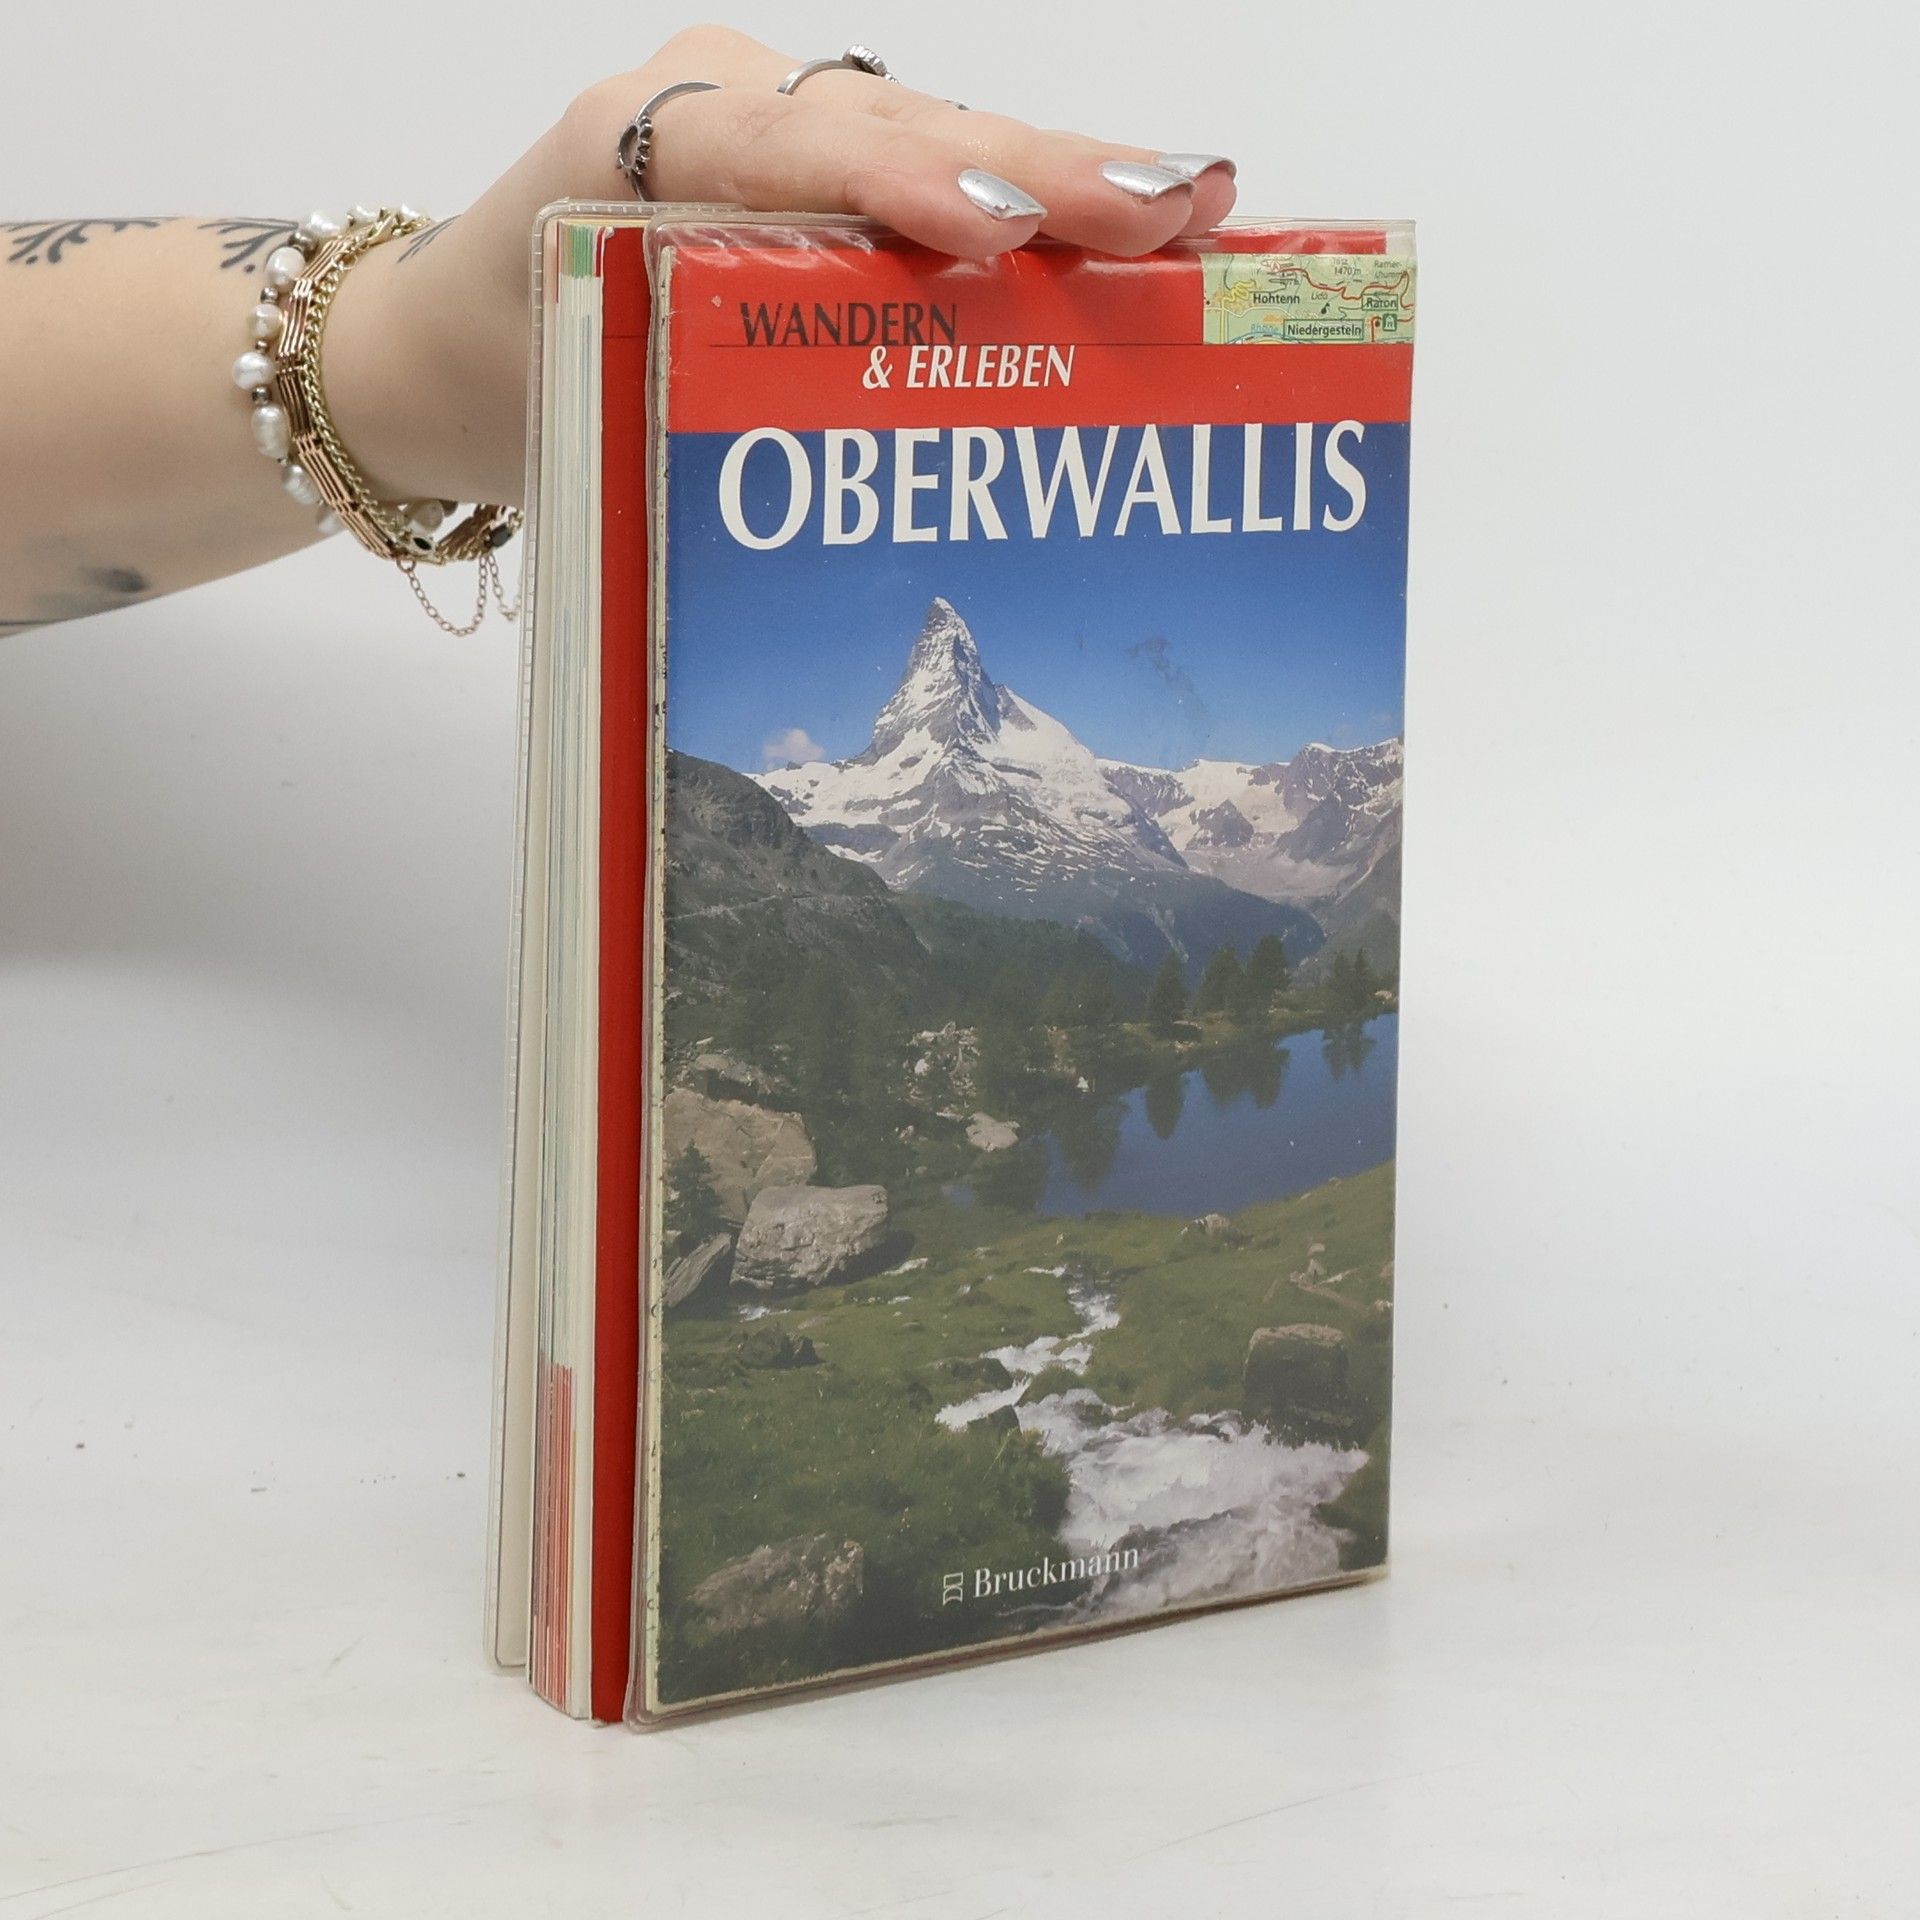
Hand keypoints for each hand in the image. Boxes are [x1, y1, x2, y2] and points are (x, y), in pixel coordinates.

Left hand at [325, 26, 1237, 507]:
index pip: (786, 153)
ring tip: (1192, 205)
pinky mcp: (805, 155)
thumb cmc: (503, 380)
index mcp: (626, 148)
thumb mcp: (575, 408)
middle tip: (1171, 205)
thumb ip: (690, 416)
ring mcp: (765, 118)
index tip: (1003, 223)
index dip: (905, 185)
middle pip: (895, 123)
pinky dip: (1031, 193)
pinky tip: (1134, 217)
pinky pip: (928, 161)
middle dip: (1040, 166)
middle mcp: (708, 104)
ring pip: (933, 131)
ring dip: (1064, 174)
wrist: (440, 340)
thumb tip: (853, 518)